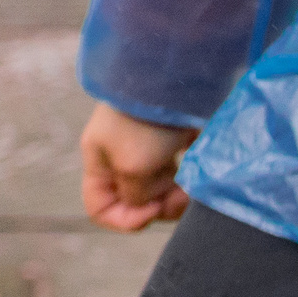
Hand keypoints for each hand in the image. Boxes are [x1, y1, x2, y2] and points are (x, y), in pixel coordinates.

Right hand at [80, 103, 199, 231]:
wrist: (174, 76)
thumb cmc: (146, 123)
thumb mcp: (133, 167)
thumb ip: (135, 196)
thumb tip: (147, 204)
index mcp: (100, 163)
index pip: (100, 209)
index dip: (125, 220)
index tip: (151, 209)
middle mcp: (120, 158)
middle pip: (137, 203)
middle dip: (161, 206)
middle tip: (181, 194)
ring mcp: (147, 149)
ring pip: (162, 190)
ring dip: (179, 194)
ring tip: (192, 183)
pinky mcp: (173, 141)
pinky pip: (182, 172)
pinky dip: (191, 176)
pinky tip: (197, 164)